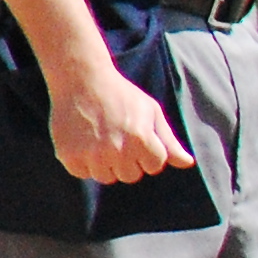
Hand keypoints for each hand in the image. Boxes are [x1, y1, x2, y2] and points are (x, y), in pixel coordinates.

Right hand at [47, 58, 196, 183]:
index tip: (138, 135)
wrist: (81, 79)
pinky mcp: (70, 156)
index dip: (148, 152)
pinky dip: (84, 162)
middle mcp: (117, 150)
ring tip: (101, 139)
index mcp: (141, 140)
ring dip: (106, 164)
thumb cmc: (122, 95)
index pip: (154, 166)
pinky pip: (83, 173)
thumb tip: (188, 163)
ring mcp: (92, 155)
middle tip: (117, 136)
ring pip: (107, 178)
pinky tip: (84, 141)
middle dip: (128, 160)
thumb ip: (169, 141)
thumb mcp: (151, 112)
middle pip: (130, 176)